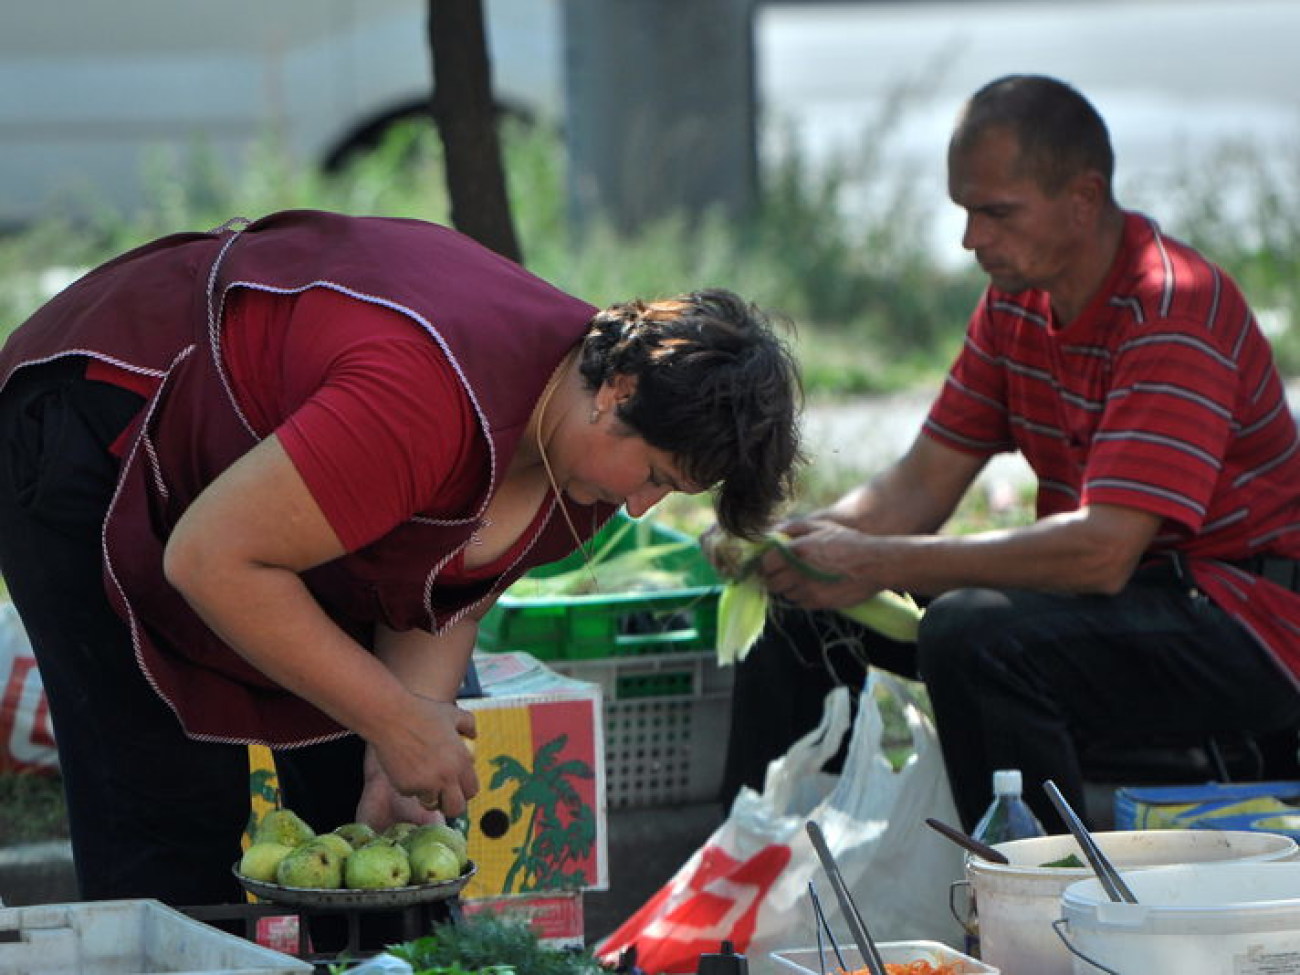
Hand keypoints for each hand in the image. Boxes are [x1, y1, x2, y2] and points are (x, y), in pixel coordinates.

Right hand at [364, 696, 478, 823]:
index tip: (457, 787)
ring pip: (431, 804)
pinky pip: (411, 793)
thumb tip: (473, 736)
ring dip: (429, 796)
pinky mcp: (406, 787)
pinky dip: (410, 786)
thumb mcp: (452, 713)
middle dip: (451, 805)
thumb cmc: (421, 712)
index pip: (472, 790)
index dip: (465, 791)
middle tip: (443, 796)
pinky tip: (405, 767)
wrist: (391, 716)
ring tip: (422, 780)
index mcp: (461, 761)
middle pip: (456, 808)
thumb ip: (468, 725)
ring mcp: (426, 784)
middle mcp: (446, 776)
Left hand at [757, 519, 883, 609]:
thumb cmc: (848, 542)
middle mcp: (799, 572)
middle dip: (773, 577)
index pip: (766, 563)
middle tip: (781, 572)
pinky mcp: (819, 603)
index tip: (770, 562)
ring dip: (787, 587)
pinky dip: (800, 596)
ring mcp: (809, 590)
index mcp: (797, 551)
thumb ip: (793, 528)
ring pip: (784, 594)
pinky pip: (799, 603)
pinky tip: (811, 586)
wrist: (874, 564)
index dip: (766, 563)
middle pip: (771, 583)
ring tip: (799, 578)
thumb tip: (773, 532)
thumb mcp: (821, 526)